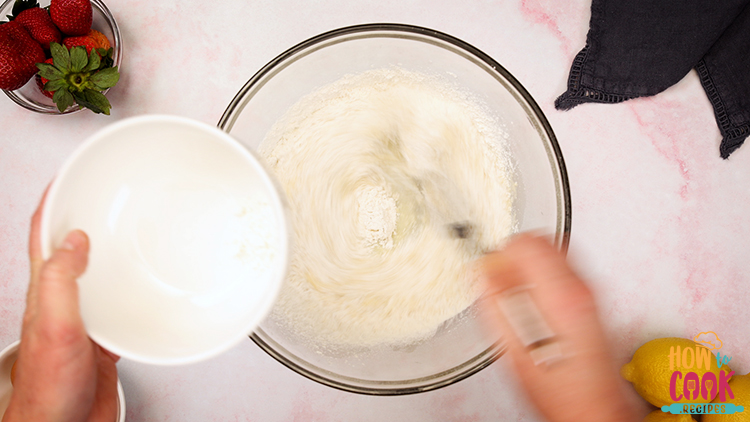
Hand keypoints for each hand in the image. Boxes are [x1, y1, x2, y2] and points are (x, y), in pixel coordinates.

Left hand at [3, 191, 118, 421]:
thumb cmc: (49, 388)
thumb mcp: (54, 326)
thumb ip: (62, 281)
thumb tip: (74, 240)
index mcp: (46, 291)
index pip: (44, 235)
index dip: (53, 203)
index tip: (69, 178)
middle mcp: (65, 301)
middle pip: (75, 249)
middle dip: (89, 218)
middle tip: (107, 197)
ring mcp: (87, 319)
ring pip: (102, 276)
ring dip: (116, 254)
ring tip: (134, 232)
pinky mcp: (107, 338)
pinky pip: (123, 307)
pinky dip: (137, 292)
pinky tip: (147, 290)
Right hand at [480, 234, 637, 421]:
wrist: (593, 405)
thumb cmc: (556, 387)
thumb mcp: (513, 348)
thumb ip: (496, 303)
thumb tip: (485, 270)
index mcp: (558, 297)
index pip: (528, 242)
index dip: (502, 251)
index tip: (491, 268)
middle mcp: (580, 288)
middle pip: (543, 241)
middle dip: (515, 255)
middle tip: (500, 278)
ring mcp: (589, 291)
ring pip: (554, 250)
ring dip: (529, 263)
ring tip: (515, 290)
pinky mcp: (591, 298)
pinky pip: (563, 267)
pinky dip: (542, 273)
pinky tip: (532, 299)